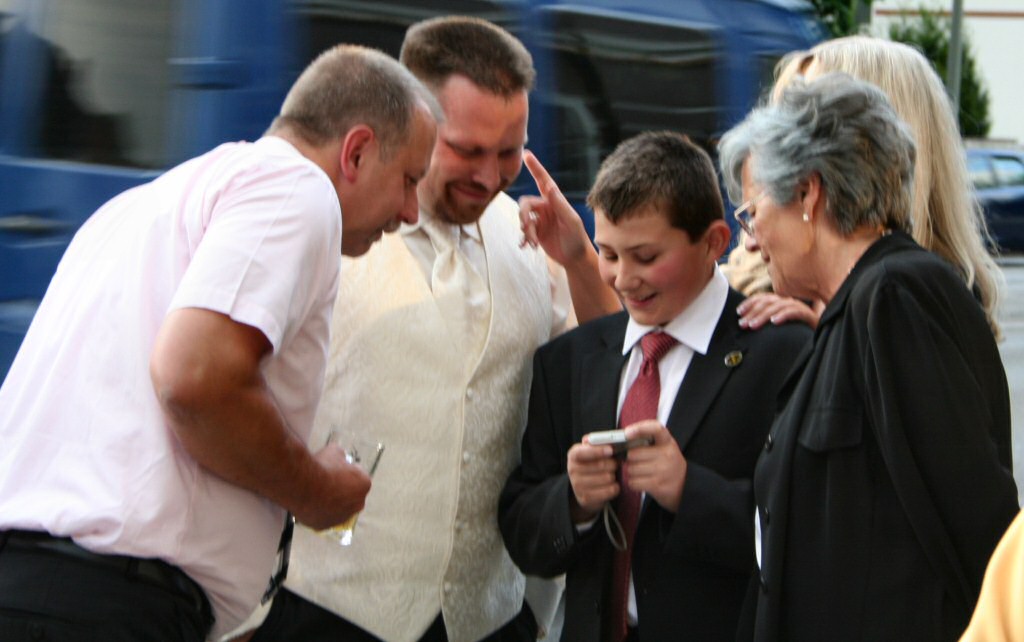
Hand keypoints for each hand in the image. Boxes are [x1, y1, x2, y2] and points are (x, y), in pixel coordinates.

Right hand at [292, 443, 371, 530]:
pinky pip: (323, 517)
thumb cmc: (321, 466)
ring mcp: (341, 517)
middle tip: (327, 482)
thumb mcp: (335, 451)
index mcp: (364, 484)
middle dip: (342, 490)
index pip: (359, 477)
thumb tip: (339, 457)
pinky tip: (308, 502)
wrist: (302, 483)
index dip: (347, 472)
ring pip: (338, 509)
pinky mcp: (324, 525)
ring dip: (331, 502)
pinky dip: (318, 511)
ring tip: (316, 492)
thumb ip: (341, 456)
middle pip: (351, 496)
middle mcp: (357, 504)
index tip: (337, 469)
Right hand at [518, 150, 590, 266]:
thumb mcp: (570, 221)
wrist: (575, 258)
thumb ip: (559, 204)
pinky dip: (523, 239)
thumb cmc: (577, 237)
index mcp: (555, 201)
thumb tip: (549, 186)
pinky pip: (523, 231)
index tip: (526, 154)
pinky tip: (526, 247)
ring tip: (534, 244)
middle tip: (528, 231)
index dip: (535, 167)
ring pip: (522, 219)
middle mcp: (546, 207)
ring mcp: (540, 219)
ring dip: (526, 232)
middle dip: (523, 217)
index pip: (543, 180)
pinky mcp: (536, 232)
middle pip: (525, 204)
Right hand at [567, 437, 618, 522]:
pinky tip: (612, 485)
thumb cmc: (591, 464)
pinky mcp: (586, 499)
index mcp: (573, 455)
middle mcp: (572, 470)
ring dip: (614, 476)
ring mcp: (577, 486)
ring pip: (607, 478)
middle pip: (601, 465)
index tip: (610, 450)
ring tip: (611, 475)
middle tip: (615, 464)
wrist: (582, 488)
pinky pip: (610, 491)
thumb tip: (607, 438)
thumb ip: (597, 442)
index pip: (583, 452)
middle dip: (613, 464)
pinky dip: (615, 487)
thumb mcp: (590, 451)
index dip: (598, 451)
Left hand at [621, 420, 686, 512]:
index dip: (639, 428)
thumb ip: (648, 440)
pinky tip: (642, 482)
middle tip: (636, 462)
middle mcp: (667, 454)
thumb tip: (623, 437)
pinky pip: (633, 482)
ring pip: (631, 469)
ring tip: (641, 473)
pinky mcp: (658, 485)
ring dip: (631, 472)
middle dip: (630, 459)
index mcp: (667, 441)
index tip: (627, 433)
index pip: (655, 428)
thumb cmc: (668, 463)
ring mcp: (663, 470)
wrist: (685, 486)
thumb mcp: (664, 447)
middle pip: (633, 454)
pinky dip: (633, 483)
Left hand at [737, 292, 821, 328]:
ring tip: (753, 325)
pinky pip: (794, 312)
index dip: (750, 303)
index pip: (763, 298)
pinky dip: (783, 315)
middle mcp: (789, 302)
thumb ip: (766, 322)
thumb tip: (747, 324)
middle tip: (742, 323)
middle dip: (753, 312)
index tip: (739, 312)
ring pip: (778, 306)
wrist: (823, 337)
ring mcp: (799, 308)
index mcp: (781, 303)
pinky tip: (774, 322)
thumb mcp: (778, 327)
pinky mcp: (809, 316)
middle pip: (768, 301)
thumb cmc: (796, 333)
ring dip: (764, 315)